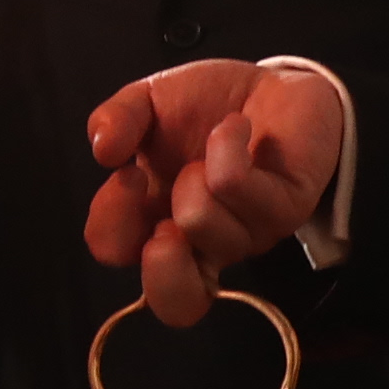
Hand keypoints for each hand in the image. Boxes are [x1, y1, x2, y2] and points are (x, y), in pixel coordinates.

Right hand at [84, 59, 342, 322]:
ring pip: (199, 224)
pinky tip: (235, 126)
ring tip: (210, 141)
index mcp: (155, 219)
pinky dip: (224, 145)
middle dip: (162, 264)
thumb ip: (116, 120)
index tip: (125, 175)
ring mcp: (247, 231)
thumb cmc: (208, 103)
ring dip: (192, 172)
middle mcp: (202, 240)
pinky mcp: (286, 208)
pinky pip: (235, 187)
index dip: (112, 229)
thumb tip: (102, 150)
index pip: (122, 259)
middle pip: (179, 306)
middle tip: (167, 221)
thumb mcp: (148, 102)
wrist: (277, 82)